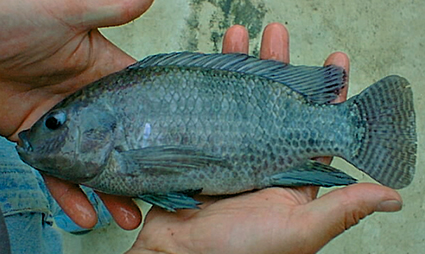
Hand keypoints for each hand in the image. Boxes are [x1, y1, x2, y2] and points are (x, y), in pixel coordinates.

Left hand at [0, 0, 153, 228]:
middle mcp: (87, 106)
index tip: (182, 148)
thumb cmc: (6, 15)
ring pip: (92, 166)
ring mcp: (62, 127)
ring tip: (128, 215)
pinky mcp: (35, 142)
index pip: (140, 103)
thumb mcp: (62, 11)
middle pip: (121, 143)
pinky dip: (68, 195)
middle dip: (140, 170)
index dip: (161, 125)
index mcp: (101, 75)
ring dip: (110, 193)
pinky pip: (55, 174)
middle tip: (158, 193)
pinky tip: (85, 212)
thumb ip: (106, 9)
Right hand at [126, 23, 402, 253]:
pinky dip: (210, 90)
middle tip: (276, 34)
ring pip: (241, 103)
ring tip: (238, 37)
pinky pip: (210, 115)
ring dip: (241, 70)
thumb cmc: (239, 252)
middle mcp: (263, 161)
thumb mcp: (297, 231)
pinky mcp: (202, 152)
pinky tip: (210, 68)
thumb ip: (340, 210)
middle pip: (275, 105)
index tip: (334, 62)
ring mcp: (231, 153)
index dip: (327, 95)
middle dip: (278, 68)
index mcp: (291, 177)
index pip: (316, 128)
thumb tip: (392, 198)